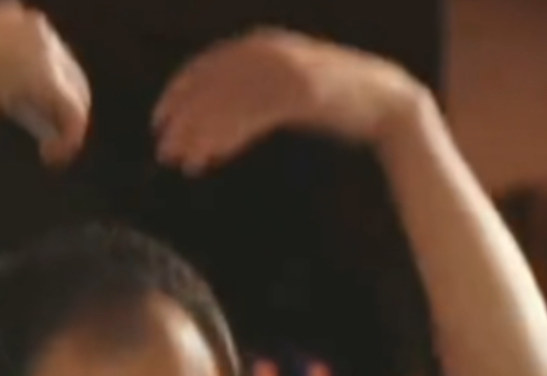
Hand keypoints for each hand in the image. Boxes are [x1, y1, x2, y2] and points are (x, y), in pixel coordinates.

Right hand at [0, 1, 89, 163]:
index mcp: (11, 15)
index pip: (42, 47)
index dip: (38, 78)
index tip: (26, 101)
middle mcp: (35, 28)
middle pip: (65, 68)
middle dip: (56, 102)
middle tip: (48, 131)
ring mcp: (45, 53)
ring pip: (74, 92)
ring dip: (64, 123)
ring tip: (52, 148)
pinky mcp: (49, 82)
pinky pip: (73, 114)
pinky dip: (67, 139)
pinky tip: (52, 157)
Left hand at [152, 29, 428, 174]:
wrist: (388, 102)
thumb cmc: (337, 100)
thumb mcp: (290, 82)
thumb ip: (257, 85)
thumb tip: (215, 110)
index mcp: (266, 42)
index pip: (209, 64)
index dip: (179, 91)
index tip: (158, 119)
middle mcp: (273, 51)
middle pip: (212, 84)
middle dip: (183, 118)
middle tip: (163, 148)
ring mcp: (288, 72)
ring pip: (229, 103)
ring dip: (200, 135)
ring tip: (182, 162)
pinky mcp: (302, 96)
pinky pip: (253, 118)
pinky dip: (228, 139)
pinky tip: (212, 158)